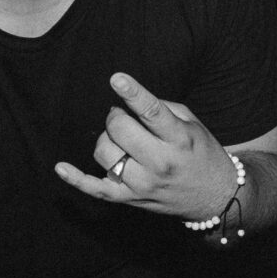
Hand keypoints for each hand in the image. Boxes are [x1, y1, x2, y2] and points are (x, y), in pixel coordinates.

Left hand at [54, 73, 234, 219]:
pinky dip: (76, 179)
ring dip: (107, 139)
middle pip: (120, 130)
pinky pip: (96, 190)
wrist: (215, 196)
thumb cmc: (200, 152)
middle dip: (116, 116)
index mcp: (179, 139)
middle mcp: (160, 163)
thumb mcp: (192, 123)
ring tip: (122, 141)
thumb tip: (128, 101)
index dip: (133, 93)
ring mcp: (143, 184)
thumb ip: (162, 108)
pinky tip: (61, 167)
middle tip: (125, 117)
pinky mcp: (131, 199)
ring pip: (105, 153)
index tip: (117, 78)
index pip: (152, 113)